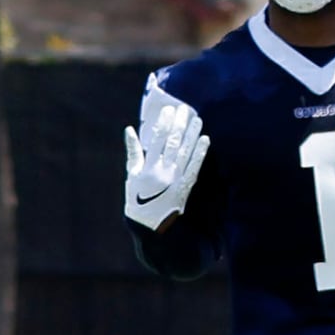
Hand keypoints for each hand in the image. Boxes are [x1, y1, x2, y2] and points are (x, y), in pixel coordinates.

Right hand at [123, 95, 208, 228]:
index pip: (158, 140)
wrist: (151, 226)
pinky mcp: (186, 185)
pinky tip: (205, 139)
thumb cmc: (137, 199)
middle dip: (180, 124)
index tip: (169, 109)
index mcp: (148, 168)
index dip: (165, 123)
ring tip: (197, 118)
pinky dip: (201, 152)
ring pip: (187, 151)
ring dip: (193, 134)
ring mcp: (177, 178)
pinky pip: (195, 166)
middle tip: (185, 108)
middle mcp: (164, 171)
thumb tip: (130, 130)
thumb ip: (133, 151)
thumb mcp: (132, 175)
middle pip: (174, 142)